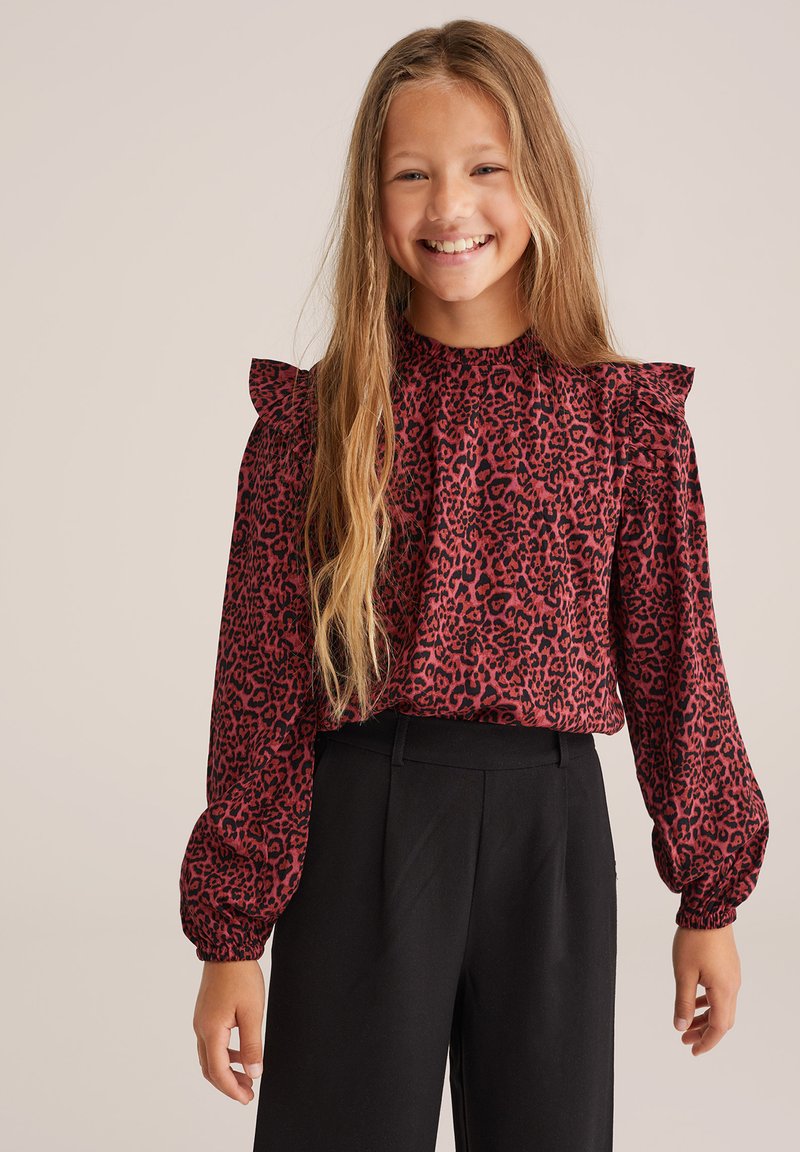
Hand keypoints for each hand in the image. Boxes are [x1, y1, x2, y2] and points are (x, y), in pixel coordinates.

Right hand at [193, 959, 265, 1103]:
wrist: (227, 947)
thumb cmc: (240, 976)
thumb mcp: (252, 1012)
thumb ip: (252, 1045)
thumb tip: (253, 1073)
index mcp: (211, 1030)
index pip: (218, 1071)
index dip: (232, 1089)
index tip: (247, 1098)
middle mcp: (201, 1028)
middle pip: (210, 1068)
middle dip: (228, 1084)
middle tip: (247, 1094)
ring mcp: (201, 1020)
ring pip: (210, 1056)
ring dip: (226, 1070)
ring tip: (247, 1077)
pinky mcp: (205, 1013)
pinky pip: (211, 1042)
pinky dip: (225, 1054)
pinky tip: (241, 1053)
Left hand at [672, 924, 741, 1055]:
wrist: (708, 910)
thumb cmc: (694, 940)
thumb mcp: (683, 973)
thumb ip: (683, 1002)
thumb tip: (681, 1026)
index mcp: (724, 990)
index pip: (719, 1027)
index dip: (706, 1042)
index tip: (692, 1051)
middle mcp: (733, 986)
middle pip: (723, 1020)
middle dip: (704, 1033)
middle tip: (685, 1039)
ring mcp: (732, 976)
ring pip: (722, 1006)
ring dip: (705, 1018)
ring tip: (686, 1023)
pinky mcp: (728, 967)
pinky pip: (721, 993)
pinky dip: (708, 1002)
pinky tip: (694, 1000)